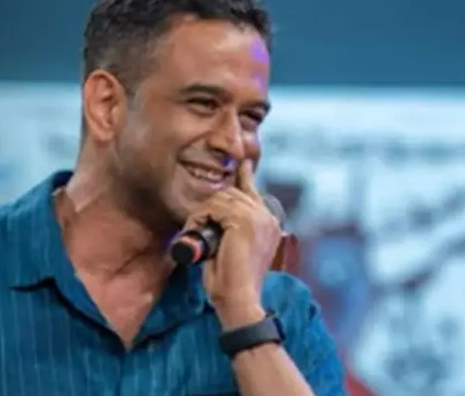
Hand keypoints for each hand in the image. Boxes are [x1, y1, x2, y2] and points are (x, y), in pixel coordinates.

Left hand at [183, 160, 281, 327]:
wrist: (239, 300)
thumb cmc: (231, 281)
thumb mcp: (233, 248)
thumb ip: (231, 228)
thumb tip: (214, 213)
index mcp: (269, 223)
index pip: (252, 191)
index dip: (244, 176)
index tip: (243, 163)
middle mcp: (266, 216)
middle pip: (229, 194)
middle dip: (208, 208)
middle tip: (196, 229)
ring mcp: (257, 217)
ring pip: (219, 200)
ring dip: (201, 216)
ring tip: (195, 236)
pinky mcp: (244, 221)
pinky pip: (212, 208)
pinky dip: (199, 220)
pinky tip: (197, 235)